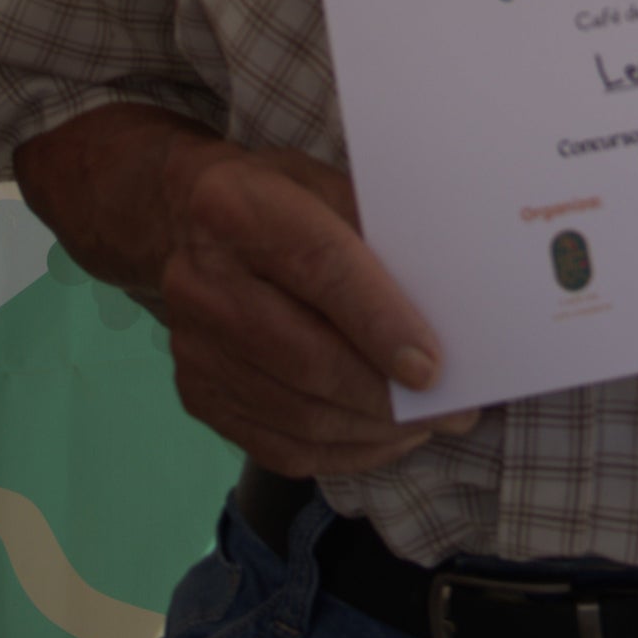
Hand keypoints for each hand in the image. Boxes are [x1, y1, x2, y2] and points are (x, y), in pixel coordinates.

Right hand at [157, 140, 476, 475]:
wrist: (185, 222)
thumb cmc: (276, 199)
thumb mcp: (325, 184)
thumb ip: (374, 234)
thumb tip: (443, 305)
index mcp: (241, 210)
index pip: (322, 273)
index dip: (379, 325)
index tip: (431, 369)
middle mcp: (205, 282)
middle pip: (308, 359)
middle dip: (387, 397)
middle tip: (452, 412)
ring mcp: (193, 346)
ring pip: (296, 414)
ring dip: (372, 432)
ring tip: (426, 427)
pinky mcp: (196, 393)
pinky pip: (277, 445)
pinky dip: (339, 452)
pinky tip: (381, 439)